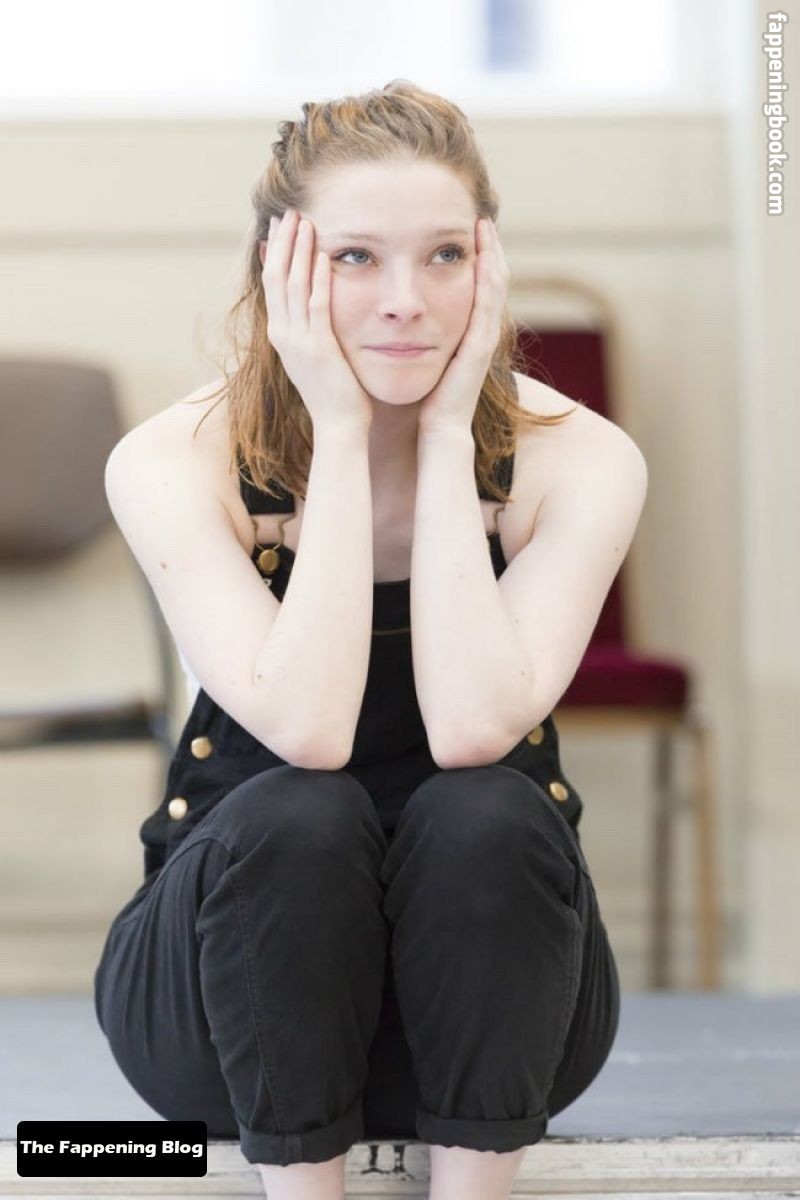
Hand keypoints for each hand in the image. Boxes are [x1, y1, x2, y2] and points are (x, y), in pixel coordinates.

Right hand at [260, 210, 372, 432]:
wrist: (338, 426)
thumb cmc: (335, 392)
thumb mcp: (317, 353)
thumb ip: (311, 324)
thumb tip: (309, 300)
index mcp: (281, 334)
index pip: (272, 283)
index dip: (275, 251)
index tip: (280, 224)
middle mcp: (283, 334)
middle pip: (276, 277)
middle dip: (282, 242)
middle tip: (289, 211)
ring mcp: (298, 342)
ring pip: (292, 286)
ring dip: (297, 251)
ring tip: (304, 221)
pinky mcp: (319, 349)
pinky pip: (317, 307)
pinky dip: (318, 279)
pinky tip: (323, 256)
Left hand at [417, 216, 509, 434]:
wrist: (440, 428)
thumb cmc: (428, 395)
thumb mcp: (425, 353)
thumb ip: (422, 331)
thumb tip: (400, 311)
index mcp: (470, 329)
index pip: (479, 283)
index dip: (477, 255)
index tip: (464, 227)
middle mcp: (483, 329)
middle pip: (494, 277)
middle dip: (488, 246)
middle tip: (480, 217)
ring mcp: (485, 336)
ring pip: (496, 284)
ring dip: (492, 253)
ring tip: (483, 225)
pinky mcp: (481, 345)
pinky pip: (487, 303)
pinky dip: (488, 277)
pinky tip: (481, 255)